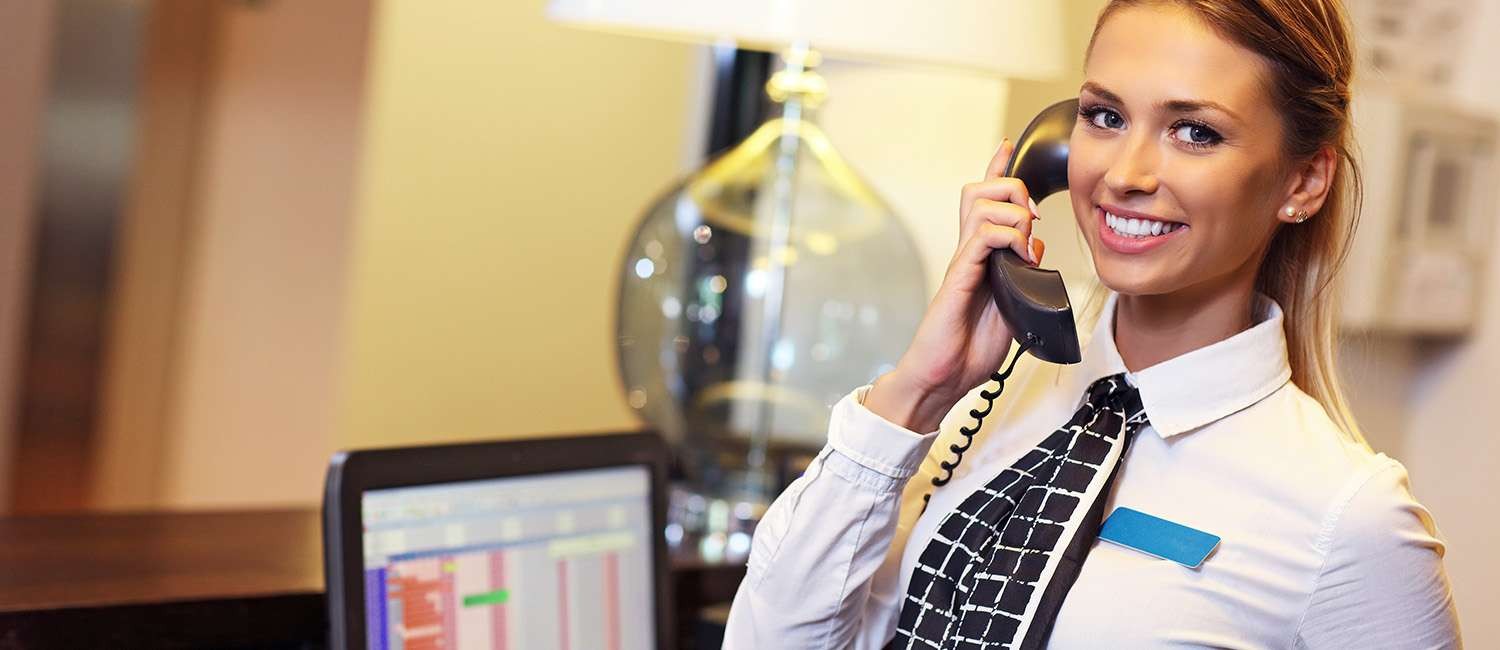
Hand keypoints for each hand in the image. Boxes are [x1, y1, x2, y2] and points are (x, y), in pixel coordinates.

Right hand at [864, 139, 1044, 432]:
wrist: (943, 378)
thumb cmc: (969, 350)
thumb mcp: (1012, 307)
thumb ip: (1023, 276)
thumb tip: (1036, 247)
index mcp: (980, 259)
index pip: (984, 204)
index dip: (996, 170)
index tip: (1007, 146)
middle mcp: (968, 254)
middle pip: (980, 191)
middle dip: (1012, 188)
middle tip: (1031, 217)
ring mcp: (961, 263)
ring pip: (981, 205)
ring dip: (1014, 213)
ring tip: (1026, 241)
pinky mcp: (958, 277)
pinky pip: (982, 237)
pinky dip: (1008, 236)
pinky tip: (1020, 255)